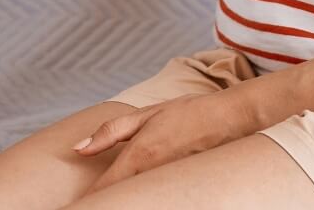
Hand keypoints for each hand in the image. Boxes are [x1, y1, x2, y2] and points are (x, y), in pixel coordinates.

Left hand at [75, 91, 257, 192]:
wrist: (234, 118)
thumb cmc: (190, 113)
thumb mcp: (146, 114)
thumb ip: (110, 132)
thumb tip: (79, 148)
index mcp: (141, 154)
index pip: (106, 189)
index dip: (90, 200)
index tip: (79, 204)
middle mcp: (155, 173)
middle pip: (123, 199)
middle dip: (110, 201)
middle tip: (97, 201)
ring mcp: (172, 184)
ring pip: (142, 200)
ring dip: (131, 198)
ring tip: (120, 197)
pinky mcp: (186, 190)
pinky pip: (161, 198)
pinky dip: (150, 198)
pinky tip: (148, 193)